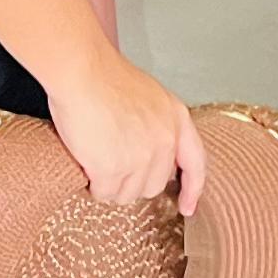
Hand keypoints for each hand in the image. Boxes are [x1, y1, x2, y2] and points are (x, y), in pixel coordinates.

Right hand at [49, 52, 209, 213]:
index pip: (196, 163)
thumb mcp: (149, 97)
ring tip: (97, 157)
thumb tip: (153, 156)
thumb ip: (158, 126)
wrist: (82, 71)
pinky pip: (104, 193)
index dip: (192, 189)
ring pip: (127, 194)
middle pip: (154, 185)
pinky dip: (93, 185)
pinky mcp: (114, 168)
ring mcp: (141, 156)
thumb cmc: (105, 78)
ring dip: (111, 185)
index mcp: (176, 119)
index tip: (187, 206)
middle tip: (112, 161)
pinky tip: (87, 164)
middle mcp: (165, 140)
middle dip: (133, 182)